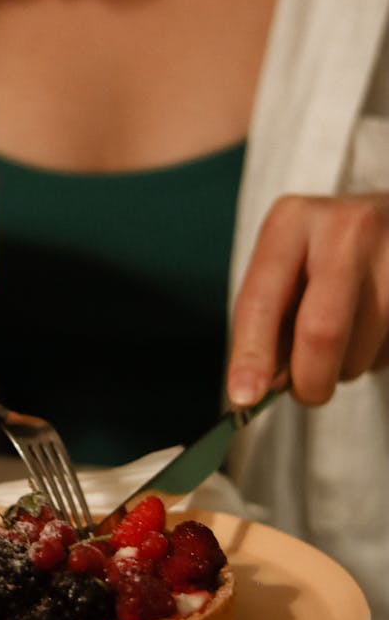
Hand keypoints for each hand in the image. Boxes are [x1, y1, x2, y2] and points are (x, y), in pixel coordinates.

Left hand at [227, 193, 388, 406]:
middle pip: (321, 331)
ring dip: (346, 368)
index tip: (244, 397)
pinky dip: (374, 356)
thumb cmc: (325, 253)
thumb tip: (259, 385)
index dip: (252, 354)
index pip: (263, 300)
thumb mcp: (285, 266)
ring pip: (362, 350)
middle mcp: (345, 228)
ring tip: (347, 339)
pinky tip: (374, 330)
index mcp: (292, 222)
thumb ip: (268, 320)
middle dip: (309, 379)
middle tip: (306, 392)